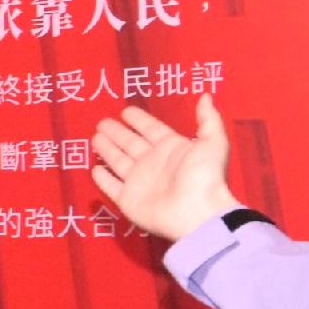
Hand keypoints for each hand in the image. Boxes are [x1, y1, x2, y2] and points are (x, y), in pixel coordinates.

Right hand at [89, 94, 244, 242]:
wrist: (198, 213)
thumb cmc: (206, 176)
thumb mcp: (213, 142)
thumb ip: (209, 119)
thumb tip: (206, 96)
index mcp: (172, 148)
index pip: (151, 129)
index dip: (139, 120)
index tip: (126, 111)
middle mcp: (154, 163)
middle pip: (130, 143)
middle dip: (117, 133)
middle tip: (102, 122)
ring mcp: (139, 182)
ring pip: (118, 161)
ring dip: (107, 150)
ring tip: (95, 138)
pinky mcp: (128, 200)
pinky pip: (111, 187)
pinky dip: (103, 179)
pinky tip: (94, 169)